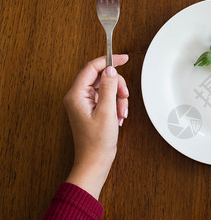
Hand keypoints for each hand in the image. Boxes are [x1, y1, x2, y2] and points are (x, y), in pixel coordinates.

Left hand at [64, 55, 128, 198]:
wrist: (95, 160)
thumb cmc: (96, 141)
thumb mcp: (106, 111)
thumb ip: (108, 88)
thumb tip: (110, 70)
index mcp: (76, 95)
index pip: (92, 68)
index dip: (108, 61)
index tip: (123, 58)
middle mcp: (78, 96)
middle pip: (102, 78)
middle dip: (117, 86)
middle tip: (124, 97)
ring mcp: (85, 103)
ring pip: (107, 88)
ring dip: (118, 98)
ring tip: (121, 113)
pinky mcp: (92, 108)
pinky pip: (107, 98)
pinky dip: (116, 105)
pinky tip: (119, 117)